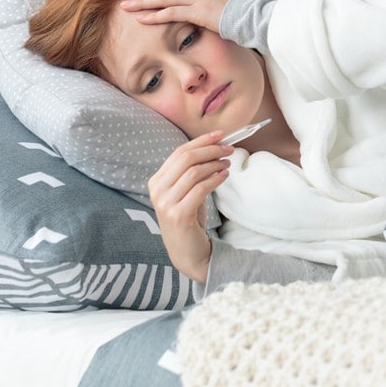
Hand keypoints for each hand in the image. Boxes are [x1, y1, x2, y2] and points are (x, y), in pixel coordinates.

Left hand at [116, 0, 233, 33]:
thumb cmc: (239, 17)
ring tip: (124, 4)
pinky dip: (155, 16)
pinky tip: (141, 18)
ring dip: (141, 1)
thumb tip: (200, 11)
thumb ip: (206, 7)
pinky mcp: (199, 14)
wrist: (254, 19)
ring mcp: (197, 1)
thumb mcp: (220, 9)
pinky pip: (173, 13)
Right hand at [147, 131, 233, 282]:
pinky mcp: (178, 214)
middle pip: (185, 158)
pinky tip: (224, 176)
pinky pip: (199, 189)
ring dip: (214, 164)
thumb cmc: (190, 219)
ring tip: (228, 163)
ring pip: (193, 172)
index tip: (220, 134)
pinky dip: (214, 179)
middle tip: (229, 149)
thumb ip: (192, 173)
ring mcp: (165, 203)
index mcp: (157, 181)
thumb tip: (214, 148)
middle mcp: (157, 190)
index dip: (201, 141)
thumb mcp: (187, 192)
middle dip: (210, 150)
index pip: (179, 153)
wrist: (187, 252)